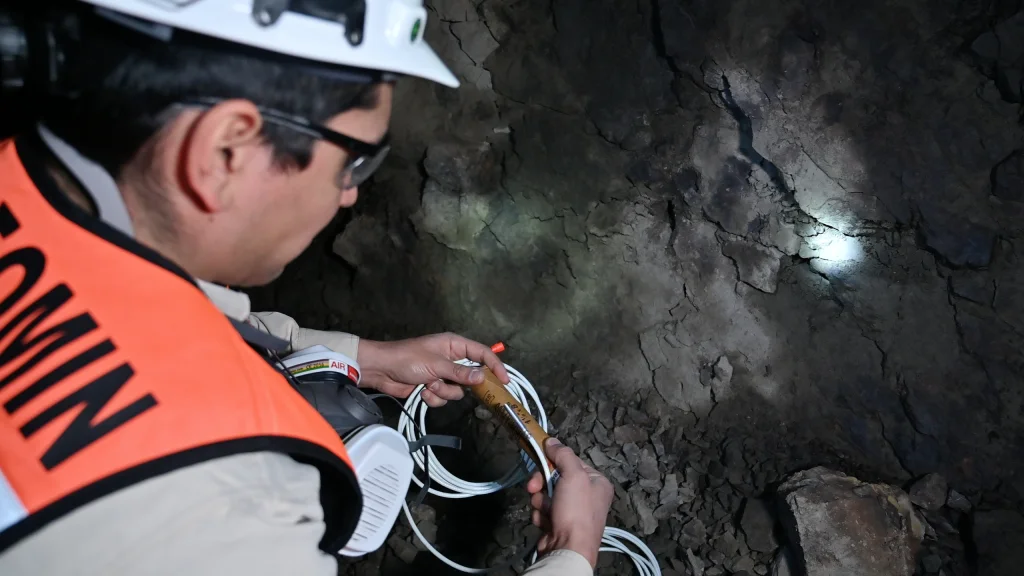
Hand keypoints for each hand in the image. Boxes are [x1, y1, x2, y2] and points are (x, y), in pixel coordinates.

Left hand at [357, 333, 509, 406]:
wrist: (382, 371)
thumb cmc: (408, 359)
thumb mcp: (436, 364)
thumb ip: (460, 373)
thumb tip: (482, 378)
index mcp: (454, 345)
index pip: (482, 354)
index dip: (495, 366)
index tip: (504, 381)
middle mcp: (451, 359)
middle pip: (471, 375)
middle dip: (463, 384)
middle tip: (461, 388)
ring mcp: (442, 374)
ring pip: (457, 390)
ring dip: (444, 391)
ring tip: (429, 385)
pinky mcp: (433, 387)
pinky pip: (443, 397)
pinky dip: (433, 397)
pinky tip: (421, 391)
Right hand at [526, 438, 612, 567]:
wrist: (568, 549)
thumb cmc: (576, 510)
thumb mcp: (573, 475)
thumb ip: (563, 454)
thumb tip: (551, 440)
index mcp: (597, 482)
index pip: (572, 462)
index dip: (555, 461)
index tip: (541, 457)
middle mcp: (587, 496)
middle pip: (556, 478)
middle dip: (542, 482)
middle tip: (534, 487)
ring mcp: (573, 512)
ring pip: (546, 494)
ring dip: (541, 501)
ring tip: (545, 510)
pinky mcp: (558, 524)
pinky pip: (544, 510)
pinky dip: (541, 515)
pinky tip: (546, 522)